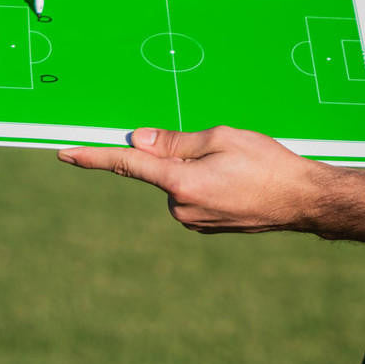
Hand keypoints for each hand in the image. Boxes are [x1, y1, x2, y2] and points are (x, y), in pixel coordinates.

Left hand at [57, 126, 325, 233]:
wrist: (302, 200)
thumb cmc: (267, 163)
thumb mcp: (222, 138)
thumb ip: (176, 141)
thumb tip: (138, 141)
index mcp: (181, 184)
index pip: (127, 166)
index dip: (93, 157)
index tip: (63, 153)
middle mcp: (180, 208)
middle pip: (161, 170)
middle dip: (182, 153)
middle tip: (227, 149)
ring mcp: (193, 221)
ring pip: (179, 182)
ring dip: (198, 168)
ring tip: (240, 167)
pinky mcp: (205, 225)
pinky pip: (193, 195)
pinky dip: (208, 181)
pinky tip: (239, 180)